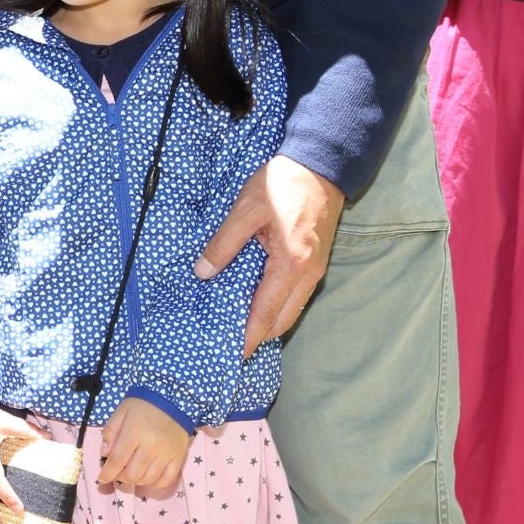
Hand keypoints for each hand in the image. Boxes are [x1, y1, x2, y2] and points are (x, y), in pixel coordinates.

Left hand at [96, 398, 189, 496]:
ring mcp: (167, 454)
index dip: (108, 473)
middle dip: (121, 477)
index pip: (117, 460)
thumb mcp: (121, 412)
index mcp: (134, 433)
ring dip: (136, 481)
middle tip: (118, 471)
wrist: (173, 399)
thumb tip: (104, 454)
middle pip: (133, 474)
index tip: (101, 479)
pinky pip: (166, 480)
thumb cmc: (143, 405)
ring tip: (132, 472)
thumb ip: (110, 432)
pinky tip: (148, 476)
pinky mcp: (179, 458)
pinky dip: (155, 483)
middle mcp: (151, 446)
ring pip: (148, 480)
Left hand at [197, 155, 345, 354]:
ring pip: (291, 311)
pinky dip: (277, 307)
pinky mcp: (316, 265)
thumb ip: (223, 244)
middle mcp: (307, 275)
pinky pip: (296, 297)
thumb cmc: (283, 184)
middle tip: (229, 345)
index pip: (266, 314)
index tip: (232, 357)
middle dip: (257, 336)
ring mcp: (315, 271)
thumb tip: (203, 273)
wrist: (321, 167)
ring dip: (268, 323)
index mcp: (289, 264)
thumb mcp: (245, 209)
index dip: (248, 338)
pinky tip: (257, 304)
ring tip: (239, 329)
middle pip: (281, 321)